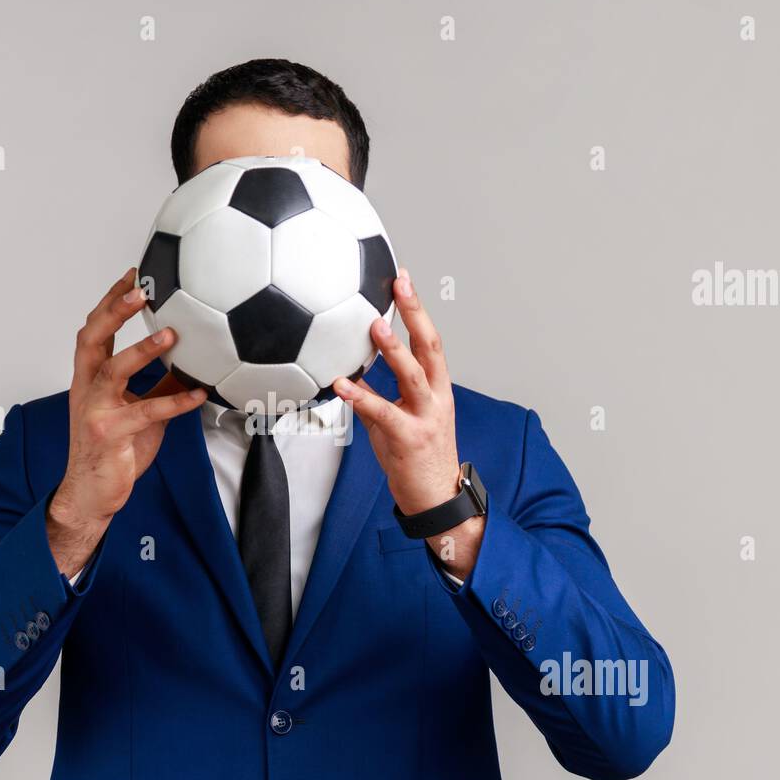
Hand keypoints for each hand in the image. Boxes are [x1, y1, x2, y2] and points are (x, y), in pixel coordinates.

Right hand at [47, 268, 207, 575]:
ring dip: (141, 351)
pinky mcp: (111, 435)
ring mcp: (95, 411)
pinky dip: (175, 402)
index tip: (131, 274)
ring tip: (171, 334)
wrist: (92, 493)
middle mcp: (86, 389)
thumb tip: (193, 362)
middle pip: (92, 339)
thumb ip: (159, 384)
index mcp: (89, 378)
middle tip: (140, 289)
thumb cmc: (114, 450)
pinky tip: (199, 393)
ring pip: (113, 372)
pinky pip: (147, 413)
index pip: (94, 329)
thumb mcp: (139, 410)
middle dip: (113, 311)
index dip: (110, 300)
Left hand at [332, 268, 484, 578]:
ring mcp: (426, 417)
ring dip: (395, 350)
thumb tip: (347, 372)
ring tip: (374, 328)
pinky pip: (383, 413)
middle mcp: (437, 398)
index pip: (431, 341)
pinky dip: (362, 397)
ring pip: (414, 376)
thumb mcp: (399, 420)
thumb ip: (377, 394)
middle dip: (416, 314)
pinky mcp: (409, 438)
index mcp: (438, 388)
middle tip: (399, 284)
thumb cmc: (417, 458)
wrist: (436, 499)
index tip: (403, 280)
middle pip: (431, 347)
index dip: (418, 310)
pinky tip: (341, 384)